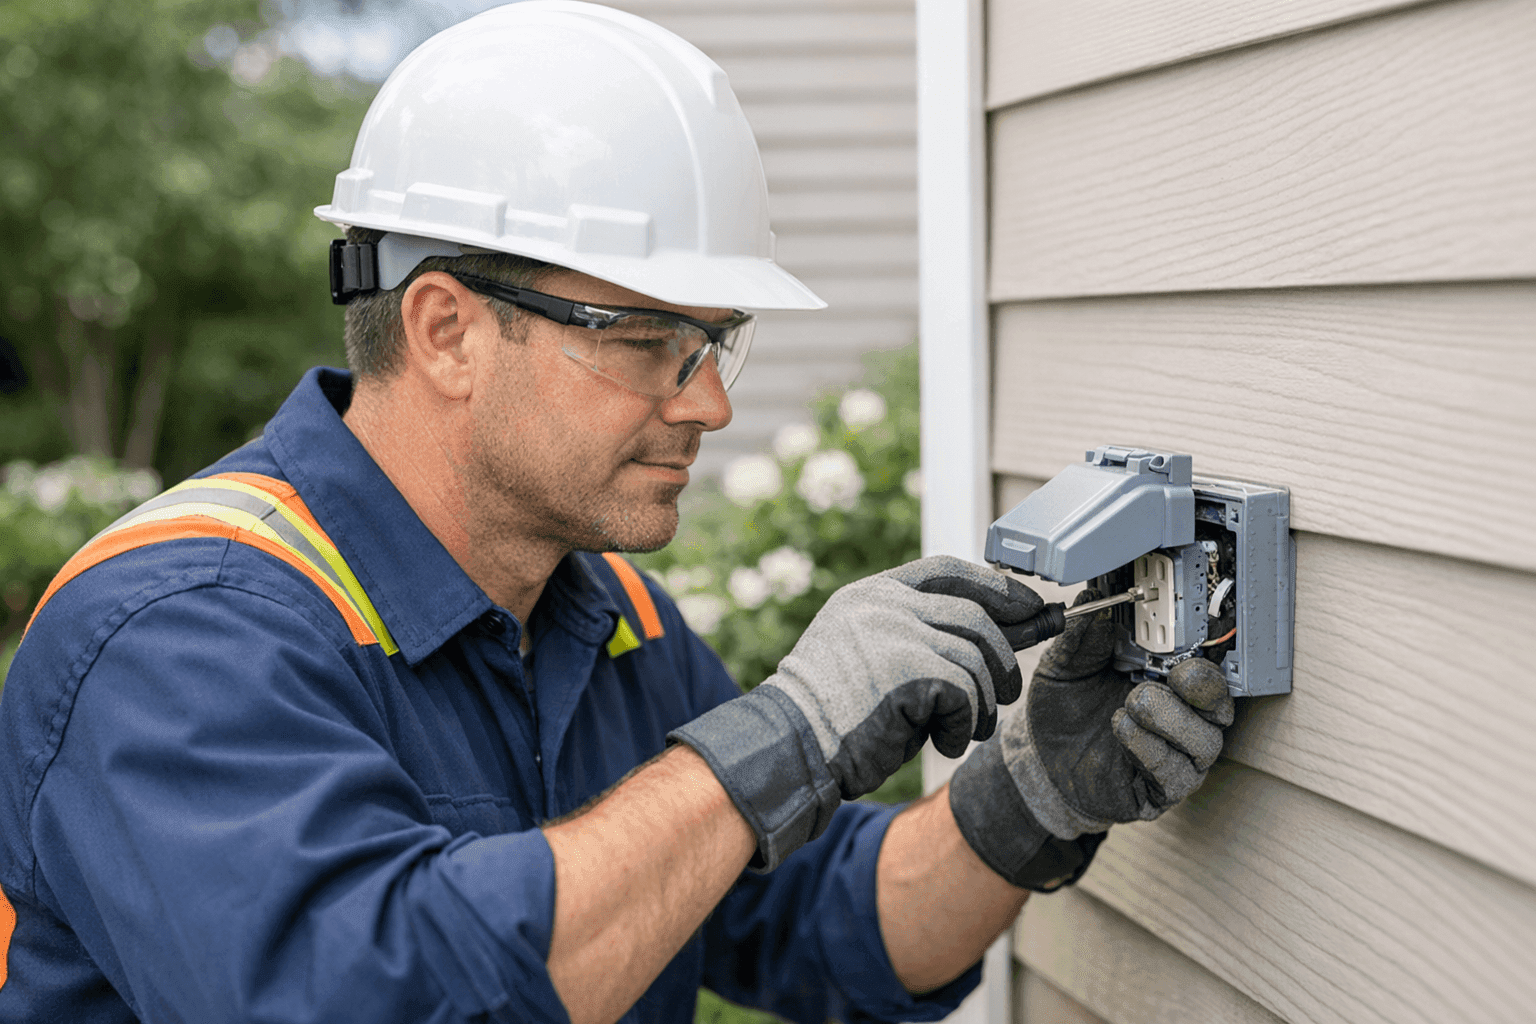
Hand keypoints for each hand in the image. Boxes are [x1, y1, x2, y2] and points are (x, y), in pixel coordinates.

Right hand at [669, 555, 1041, 868]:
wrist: (790, 747)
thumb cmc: (835, 715)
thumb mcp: (876, 656)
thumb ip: (925, 635)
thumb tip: (1014, 625)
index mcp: (871, 594)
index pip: (947, 571)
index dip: (996, 586)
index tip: (1030, 606)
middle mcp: (883, 604)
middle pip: (974, 615)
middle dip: (1005, 655)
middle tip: (1009, 691)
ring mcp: (894, 631)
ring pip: (975, 658)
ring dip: (984, 701)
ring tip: (969, 728)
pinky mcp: (907, 669)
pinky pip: (965, 691)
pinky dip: (965, 724)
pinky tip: (946, 742)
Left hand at [948, 589, 1233, 889]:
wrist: (1039, 757)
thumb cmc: (1066, 706)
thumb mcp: (1066, 664)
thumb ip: (1081, 635)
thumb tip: (1092, 600)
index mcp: (1167, 680)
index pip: (1206, 663)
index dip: (1203, 648)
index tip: (1183, 633)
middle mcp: (1182, 718)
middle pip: (1220, 703)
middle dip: (1201, 686)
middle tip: (1170, 674)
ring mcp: (1177, 757)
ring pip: (1205, 741)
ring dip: (1171, 719)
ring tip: (1131, 704)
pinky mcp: (1161, 791)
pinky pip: (1176, 775)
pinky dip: (1151, 749)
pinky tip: (1122, 729)